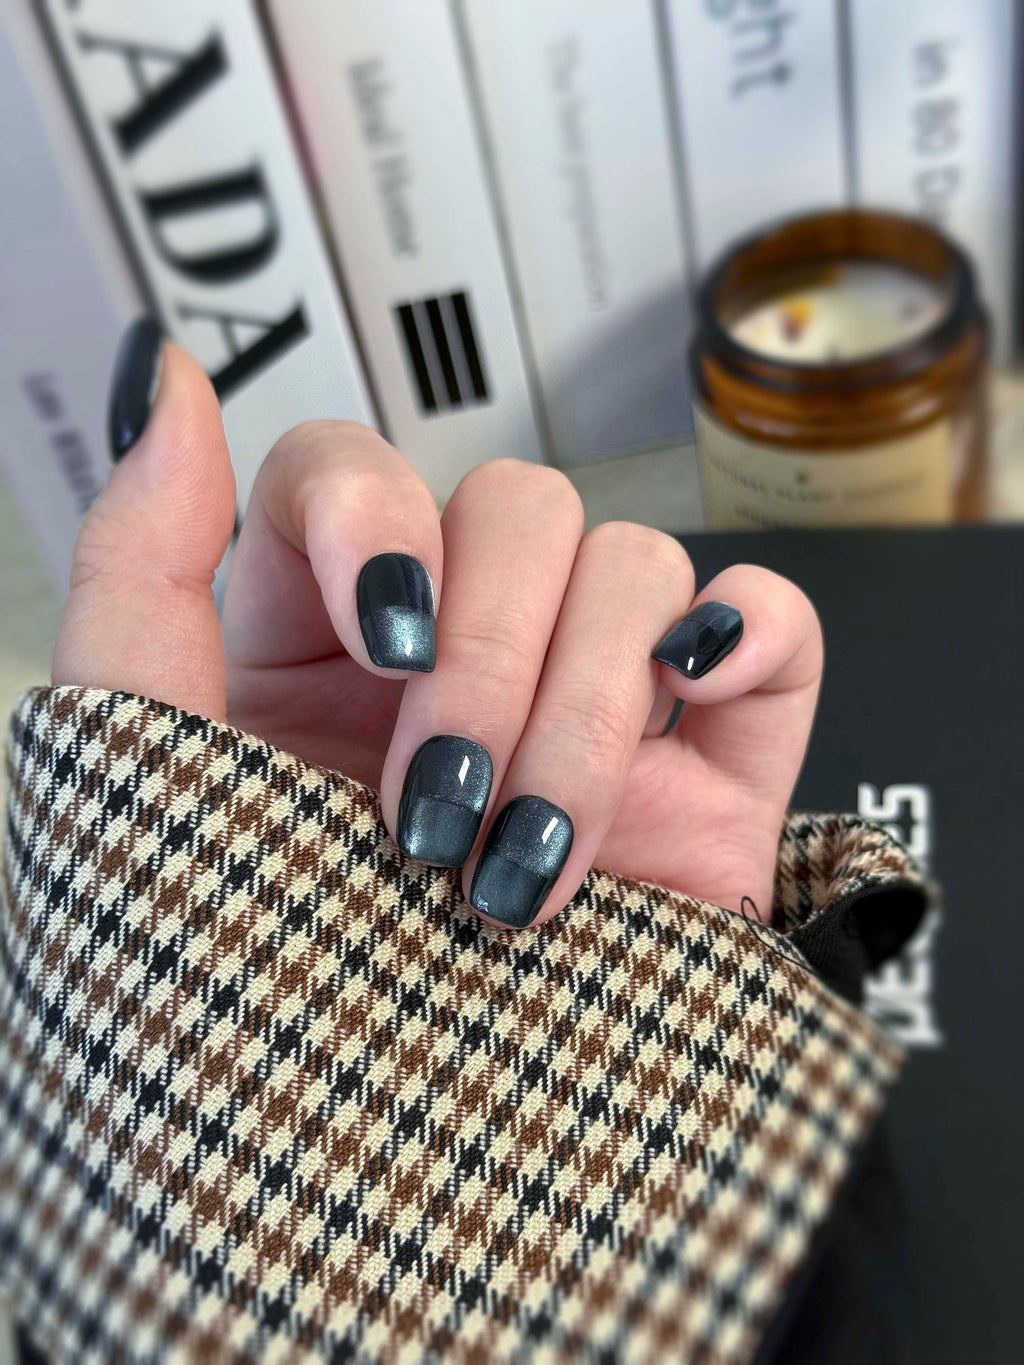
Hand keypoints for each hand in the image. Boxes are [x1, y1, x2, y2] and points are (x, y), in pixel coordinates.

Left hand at [53, 327, 822, 928]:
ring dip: (582, 706)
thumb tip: (169, 373)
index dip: (375, 515)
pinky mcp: (713, 768)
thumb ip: (138, 563)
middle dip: (487, 657)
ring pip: (633, 564)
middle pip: (515, 506)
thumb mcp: (149, 772)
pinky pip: (772, 625)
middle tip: (435, 810)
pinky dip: (753, 629)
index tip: (381, 641)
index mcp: (322, 639)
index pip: (361, 469)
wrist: (385, 1186)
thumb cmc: (244, 991)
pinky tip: (691, 695)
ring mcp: (595, 701)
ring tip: (533, 859)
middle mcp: (465, 649)